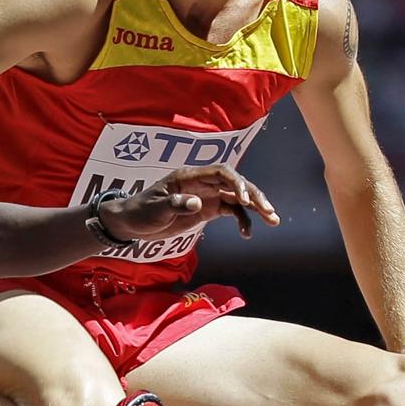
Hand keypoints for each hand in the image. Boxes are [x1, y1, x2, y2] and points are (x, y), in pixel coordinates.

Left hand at [104, 164, 279, 240]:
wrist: (131, 223)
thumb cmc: (140, 212)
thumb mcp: (155, 210)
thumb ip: (175, 204)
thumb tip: (197, 203)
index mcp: (189, 176)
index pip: (221, 172)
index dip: (236, 183)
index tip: (247, 199)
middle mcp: (201, 183)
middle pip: (235, 183)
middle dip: (254, 195)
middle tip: (269, 211)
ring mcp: (206, 196)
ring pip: (237, 197)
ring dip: (255, 207)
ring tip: (272, 220)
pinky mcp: (207, 210)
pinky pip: (231, 211)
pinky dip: (242, 220)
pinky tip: (247, 233)